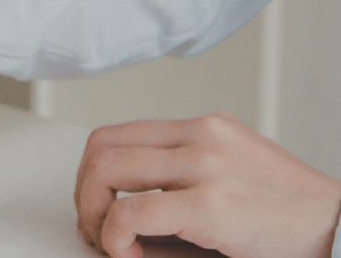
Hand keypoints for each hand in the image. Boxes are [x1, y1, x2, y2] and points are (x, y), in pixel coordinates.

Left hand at [76, 114, 340, 257]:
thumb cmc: (287, 217)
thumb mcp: (229, 178)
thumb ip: (176, 183)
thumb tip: (110, 211)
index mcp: (205, 128)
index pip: (116, 135)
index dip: (91, 175)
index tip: (98, 209)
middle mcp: (203, 137)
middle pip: (101, 149)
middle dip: (84, 195)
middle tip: (96, 231)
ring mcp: (208, 166)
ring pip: (106, 171)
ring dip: (93, 214)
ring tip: (111, 243)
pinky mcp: (213, 205)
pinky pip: (132, 213)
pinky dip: (115, 236)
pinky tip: (128, 253)